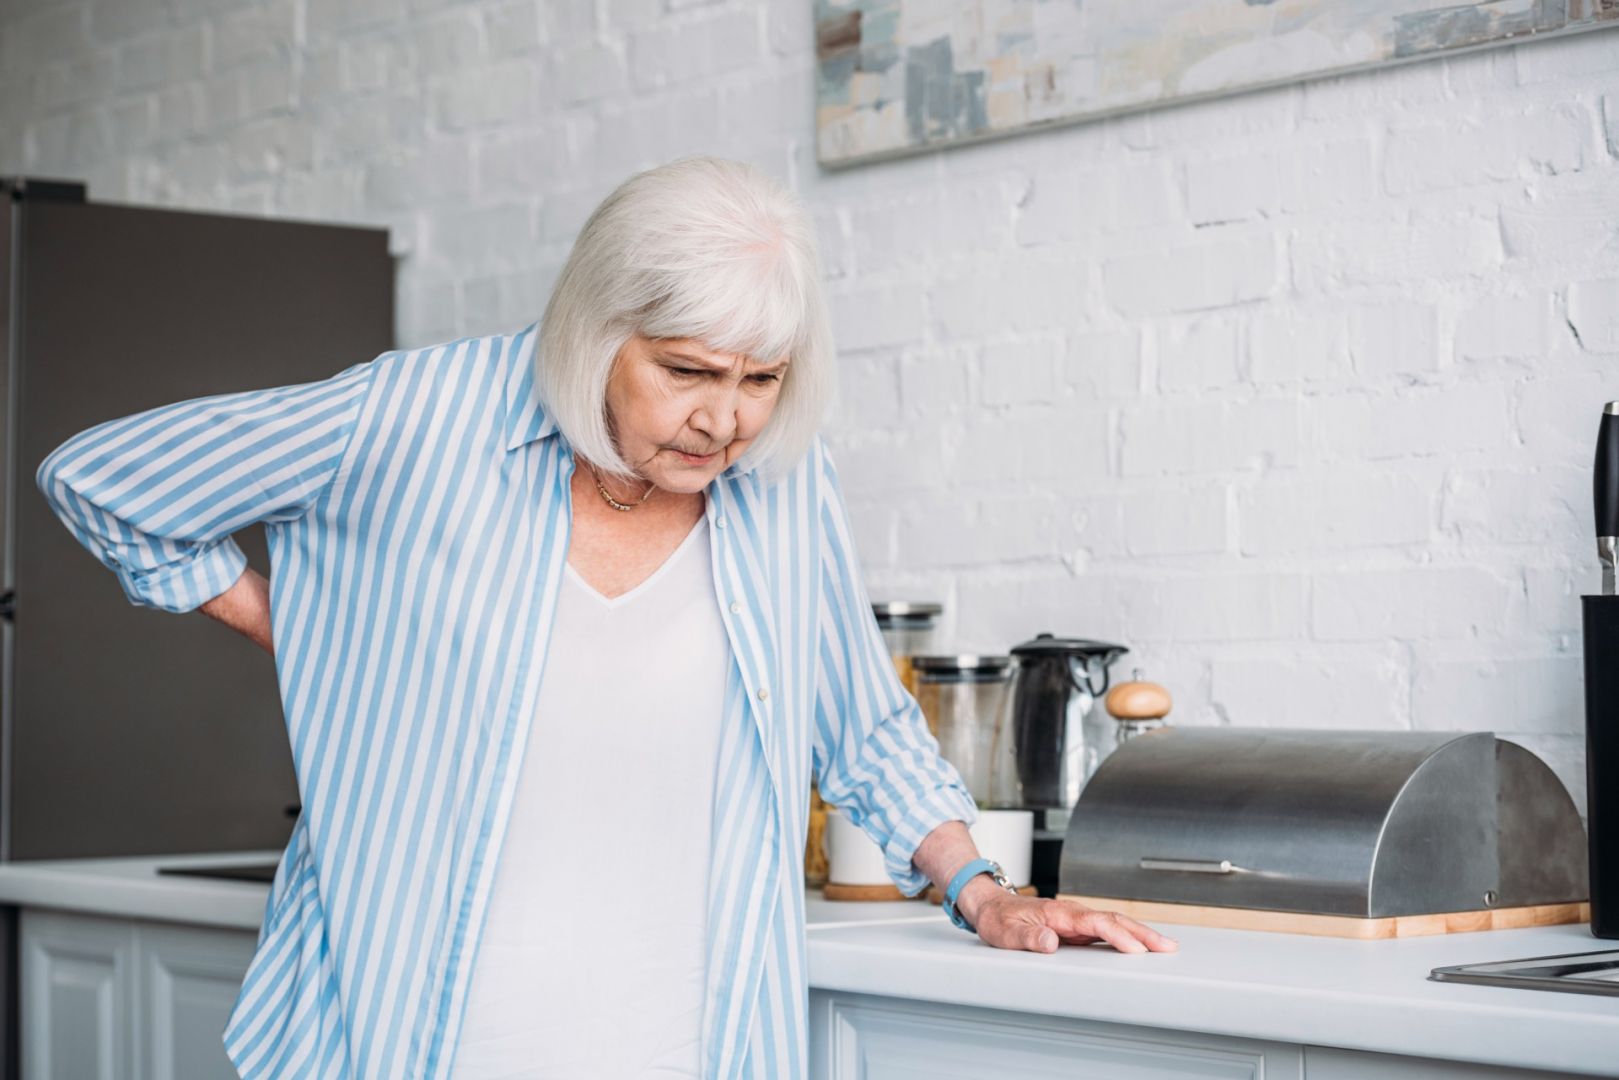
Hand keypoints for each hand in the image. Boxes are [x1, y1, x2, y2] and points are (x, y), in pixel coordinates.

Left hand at [962, 881, 1179, 954]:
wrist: (991, 907)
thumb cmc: (998, 919)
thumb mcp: (1005, 932)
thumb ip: (1027, 937)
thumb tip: (1051, 941)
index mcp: (1059, 913)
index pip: (1095, 922)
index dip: (1118, 935)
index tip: (1136, 949)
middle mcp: (1072, 913)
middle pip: (1113, 919)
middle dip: (1142, 933)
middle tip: (1168, 947)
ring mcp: (1076, 920)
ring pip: (1114, 924)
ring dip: (1140, 934)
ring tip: (1165, 947)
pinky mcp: (1077, 927)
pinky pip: (1107, 930)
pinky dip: (1127, 936)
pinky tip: (1141, 946)